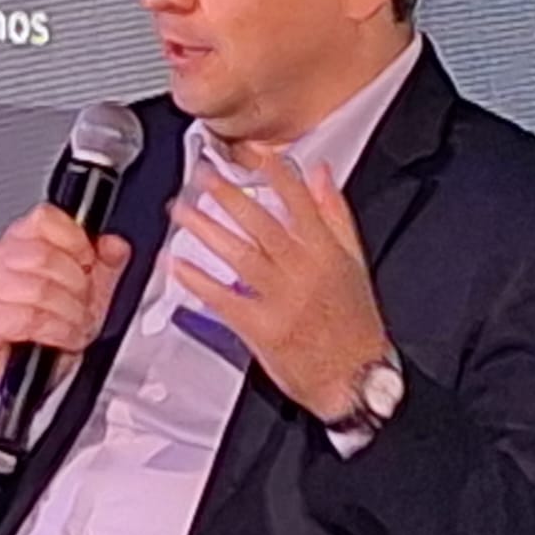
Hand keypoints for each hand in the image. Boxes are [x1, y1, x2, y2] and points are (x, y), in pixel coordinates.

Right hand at [0, 204, 131, 382]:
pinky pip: (28, 319)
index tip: (88, 262)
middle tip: (84, 299)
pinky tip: (63, 335)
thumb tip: (113, 245)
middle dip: (75, 283)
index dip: (74, 240)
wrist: (40, 363)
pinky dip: (56, 330)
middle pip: (43, 255)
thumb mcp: (93, 283)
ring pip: (38, 288)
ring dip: (68, 311)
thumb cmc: (59, 317)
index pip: (44, 218)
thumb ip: (108, 258)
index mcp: (23, 237)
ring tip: (75, 321)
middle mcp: (0, 258)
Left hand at [169, 154, 390, 421]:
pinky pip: (225, 300)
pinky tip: (178, 265)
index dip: (277, 177)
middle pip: (262, 226)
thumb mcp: (355, 262)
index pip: (300, 204)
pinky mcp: (262, 329)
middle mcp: (302, 273)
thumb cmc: (356, 325)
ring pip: (239, 256)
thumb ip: (335, 214)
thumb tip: (319, 173)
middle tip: (203, 175)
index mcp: (326, 254)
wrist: (356, 379)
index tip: (256, 154)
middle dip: (229, 197)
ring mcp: (281, 301)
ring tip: (181, 211)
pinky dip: (200, 281)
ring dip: (207, 230)